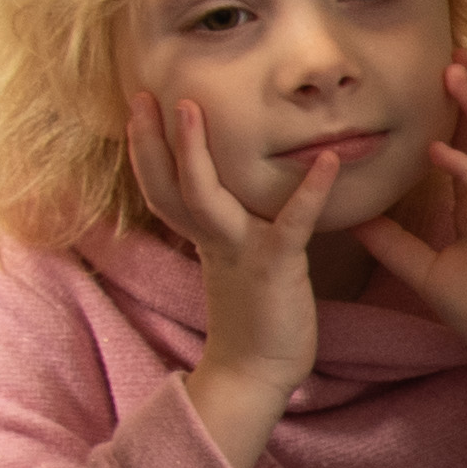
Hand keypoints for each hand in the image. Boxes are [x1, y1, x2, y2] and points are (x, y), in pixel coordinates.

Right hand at [124, 79, 343, 467]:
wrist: (257, 372)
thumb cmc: (254, 315)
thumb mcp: (235, 262)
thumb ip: (229, 229)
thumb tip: (231, 199)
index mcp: (203, 237)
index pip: (163, 187)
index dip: (146, 149)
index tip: (139, 108)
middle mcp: (213, 238)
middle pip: (169, 184)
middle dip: (152, 139)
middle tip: (142, 94)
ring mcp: (240, 249)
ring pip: (204, 195)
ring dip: (196, 151)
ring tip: (194, 107)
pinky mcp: (276, 264)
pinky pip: (291, 221)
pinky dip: (309, 190)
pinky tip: (328, 160)